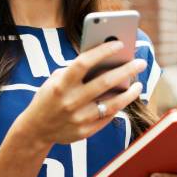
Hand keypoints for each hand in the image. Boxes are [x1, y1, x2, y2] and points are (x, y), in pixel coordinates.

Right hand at [16, 41, 146, 144]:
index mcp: (61, 84)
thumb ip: (77, 71)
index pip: (84, 62)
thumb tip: (107, 61)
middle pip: (104, 82)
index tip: (120, 43)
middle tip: (141, 62)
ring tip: (138, 84)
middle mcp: (70, 101)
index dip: (103, 51)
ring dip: (129, 93)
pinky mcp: (84, 132)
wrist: (35, 129)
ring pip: (112, 104)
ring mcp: (78, 118)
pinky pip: (107, 118)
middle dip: (126, 70)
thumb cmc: (50, 96)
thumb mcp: (56, 79)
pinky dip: (118, 107)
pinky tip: (125, 98)